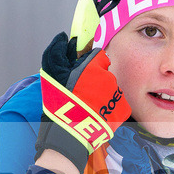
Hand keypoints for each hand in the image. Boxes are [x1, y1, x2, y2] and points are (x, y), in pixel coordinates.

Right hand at [35, 32, 131, 173]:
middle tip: (82, 95)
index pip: (98, 56)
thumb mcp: (51, 74)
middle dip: (95, 81)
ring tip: (88, 108)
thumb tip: (64, 37)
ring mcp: (117, 94)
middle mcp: (108, 78)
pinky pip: (116, 103)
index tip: (81, 76)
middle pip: (105, 74)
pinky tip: (96, 115)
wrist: (71, 135)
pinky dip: (108, 108)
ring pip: (110, 89)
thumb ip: (57, 51)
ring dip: (102, 95)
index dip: (89, 65)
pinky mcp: (122, 109)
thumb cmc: (58, 105)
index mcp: (93, 66)